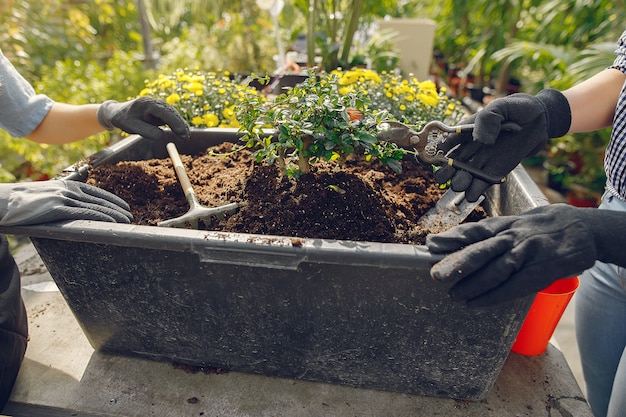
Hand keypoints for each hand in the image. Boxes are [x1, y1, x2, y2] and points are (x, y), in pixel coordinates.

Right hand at [0, 180, 132, 225]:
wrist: (6, 201)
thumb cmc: (26, 201)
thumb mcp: (49, 195)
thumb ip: (65, 197)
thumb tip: (75, 205)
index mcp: (69, 185)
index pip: (97, 192)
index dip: (113, 200)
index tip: (124, 207)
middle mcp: (69, 189)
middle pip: (100, 199)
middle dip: (118, 208)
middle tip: (130, 216)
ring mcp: (64, 198)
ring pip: (96, 206)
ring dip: (114, 214)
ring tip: (126, 221)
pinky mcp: (58, 208)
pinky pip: (85, 213)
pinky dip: (101, 217)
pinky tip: (111, 222)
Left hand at [97, 97, 189, 141]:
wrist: (118, 112)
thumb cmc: (123, 119)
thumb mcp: (131, 126)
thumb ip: (145, 130)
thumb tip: (162, 135)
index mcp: (145, 104)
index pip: (163, 112)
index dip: (173, 121)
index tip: (181, 131)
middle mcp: (153, 102)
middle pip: (171, 112)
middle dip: (179, 123)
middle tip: (186, 136)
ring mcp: (158, 105)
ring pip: (173, 113)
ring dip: (180, 124)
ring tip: (185, 136)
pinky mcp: (160, 110)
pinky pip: (171, 116)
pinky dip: (177, 123)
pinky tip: (182, 132)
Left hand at [425, 204, 595, 306]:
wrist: (585, 229)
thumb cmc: (542, 226)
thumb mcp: (516, 222)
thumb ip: (490, 233)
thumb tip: (455, 241)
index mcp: (505, 224)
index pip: (475, 229)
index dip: (453, 237)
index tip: (431, 244)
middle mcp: (514, 236)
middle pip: (482, 250)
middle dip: (457, 263)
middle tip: (435, 275)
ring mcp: (529, 253)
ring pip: (497, 270)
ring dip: (473, 284)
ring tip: (454, 295)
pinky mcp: (542, 270)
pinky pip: (515, 286)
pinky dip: (494, 296)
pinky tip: (476, 303)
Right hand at [435, 89, 570, 201]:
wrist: (541, 120)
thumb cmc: (519, 109)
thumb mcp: (502, 107)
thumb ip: (489, 119)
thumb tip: (482, 141)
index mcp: (467, 130)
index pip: (448, 142)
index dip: (440, 151)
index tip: (439, 157)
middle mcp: (472, 147)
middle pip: (453, 163)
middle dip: (447, 172)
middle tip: (446, 176)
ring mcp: (483, 160)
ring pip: (465, 175)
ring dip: (460, 183)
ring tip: (460, 186)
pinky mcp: (496, 171)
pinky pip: (482, 183)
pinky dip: (475, 191)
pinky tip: (472, 195)